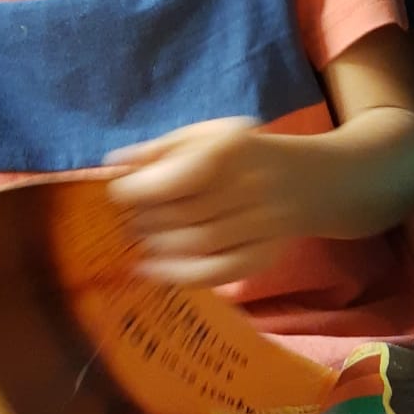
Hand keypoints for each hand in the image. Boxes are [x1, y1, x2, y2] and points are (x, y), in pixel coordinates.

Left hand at [105, 117, 308, 284]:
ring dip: (158, 246)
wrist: (300, 181)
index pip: (181, 175)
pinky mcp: (263, 257)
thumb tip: (113, 164)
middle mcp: (254, 187)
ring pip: (198, 246)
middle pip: (185, 214)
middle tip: (129, 220)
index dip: (141, 189)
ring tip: (141, 239)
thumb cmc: (237, 156)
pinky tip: (149, 270)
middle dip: (146, 219)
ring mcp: (263, 226)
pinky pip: (216, 273)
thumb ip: (160, 150)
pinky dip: (177, 276)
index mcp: (234, 148)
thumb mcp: (203, 137)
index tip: (117, 193)